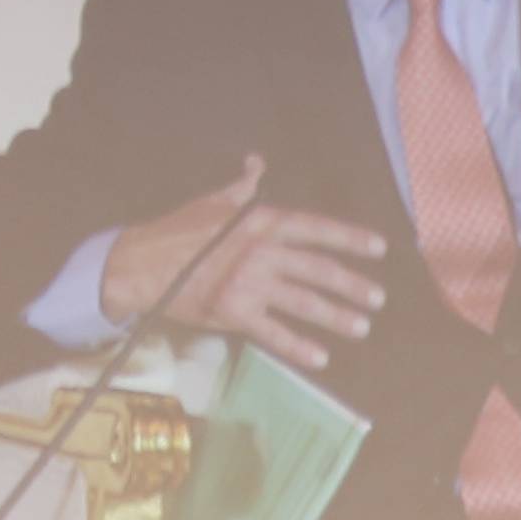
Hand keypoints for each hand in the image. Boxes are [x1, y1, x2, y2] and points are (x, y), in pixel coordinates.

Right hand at [103, 154, 388, 370]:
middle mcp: (260, 251)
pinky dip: (299, 347)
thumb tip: (258, 162)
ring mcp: (248, 284)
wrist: (140, 264)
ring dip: (336, 316)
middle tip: (378, 298)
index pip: (316, 228)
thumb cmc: (179, 230)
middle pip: (318, 269)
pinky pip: (273, 333)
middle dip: (352, 284)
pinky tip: (321, 356)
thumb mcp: (214, 200)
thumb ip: (244, 185)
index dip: (350, 238)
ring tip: (362, 326)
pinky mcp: (233, 313)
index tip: (379, 248)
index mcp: (261, 221)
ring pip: (303, 302)